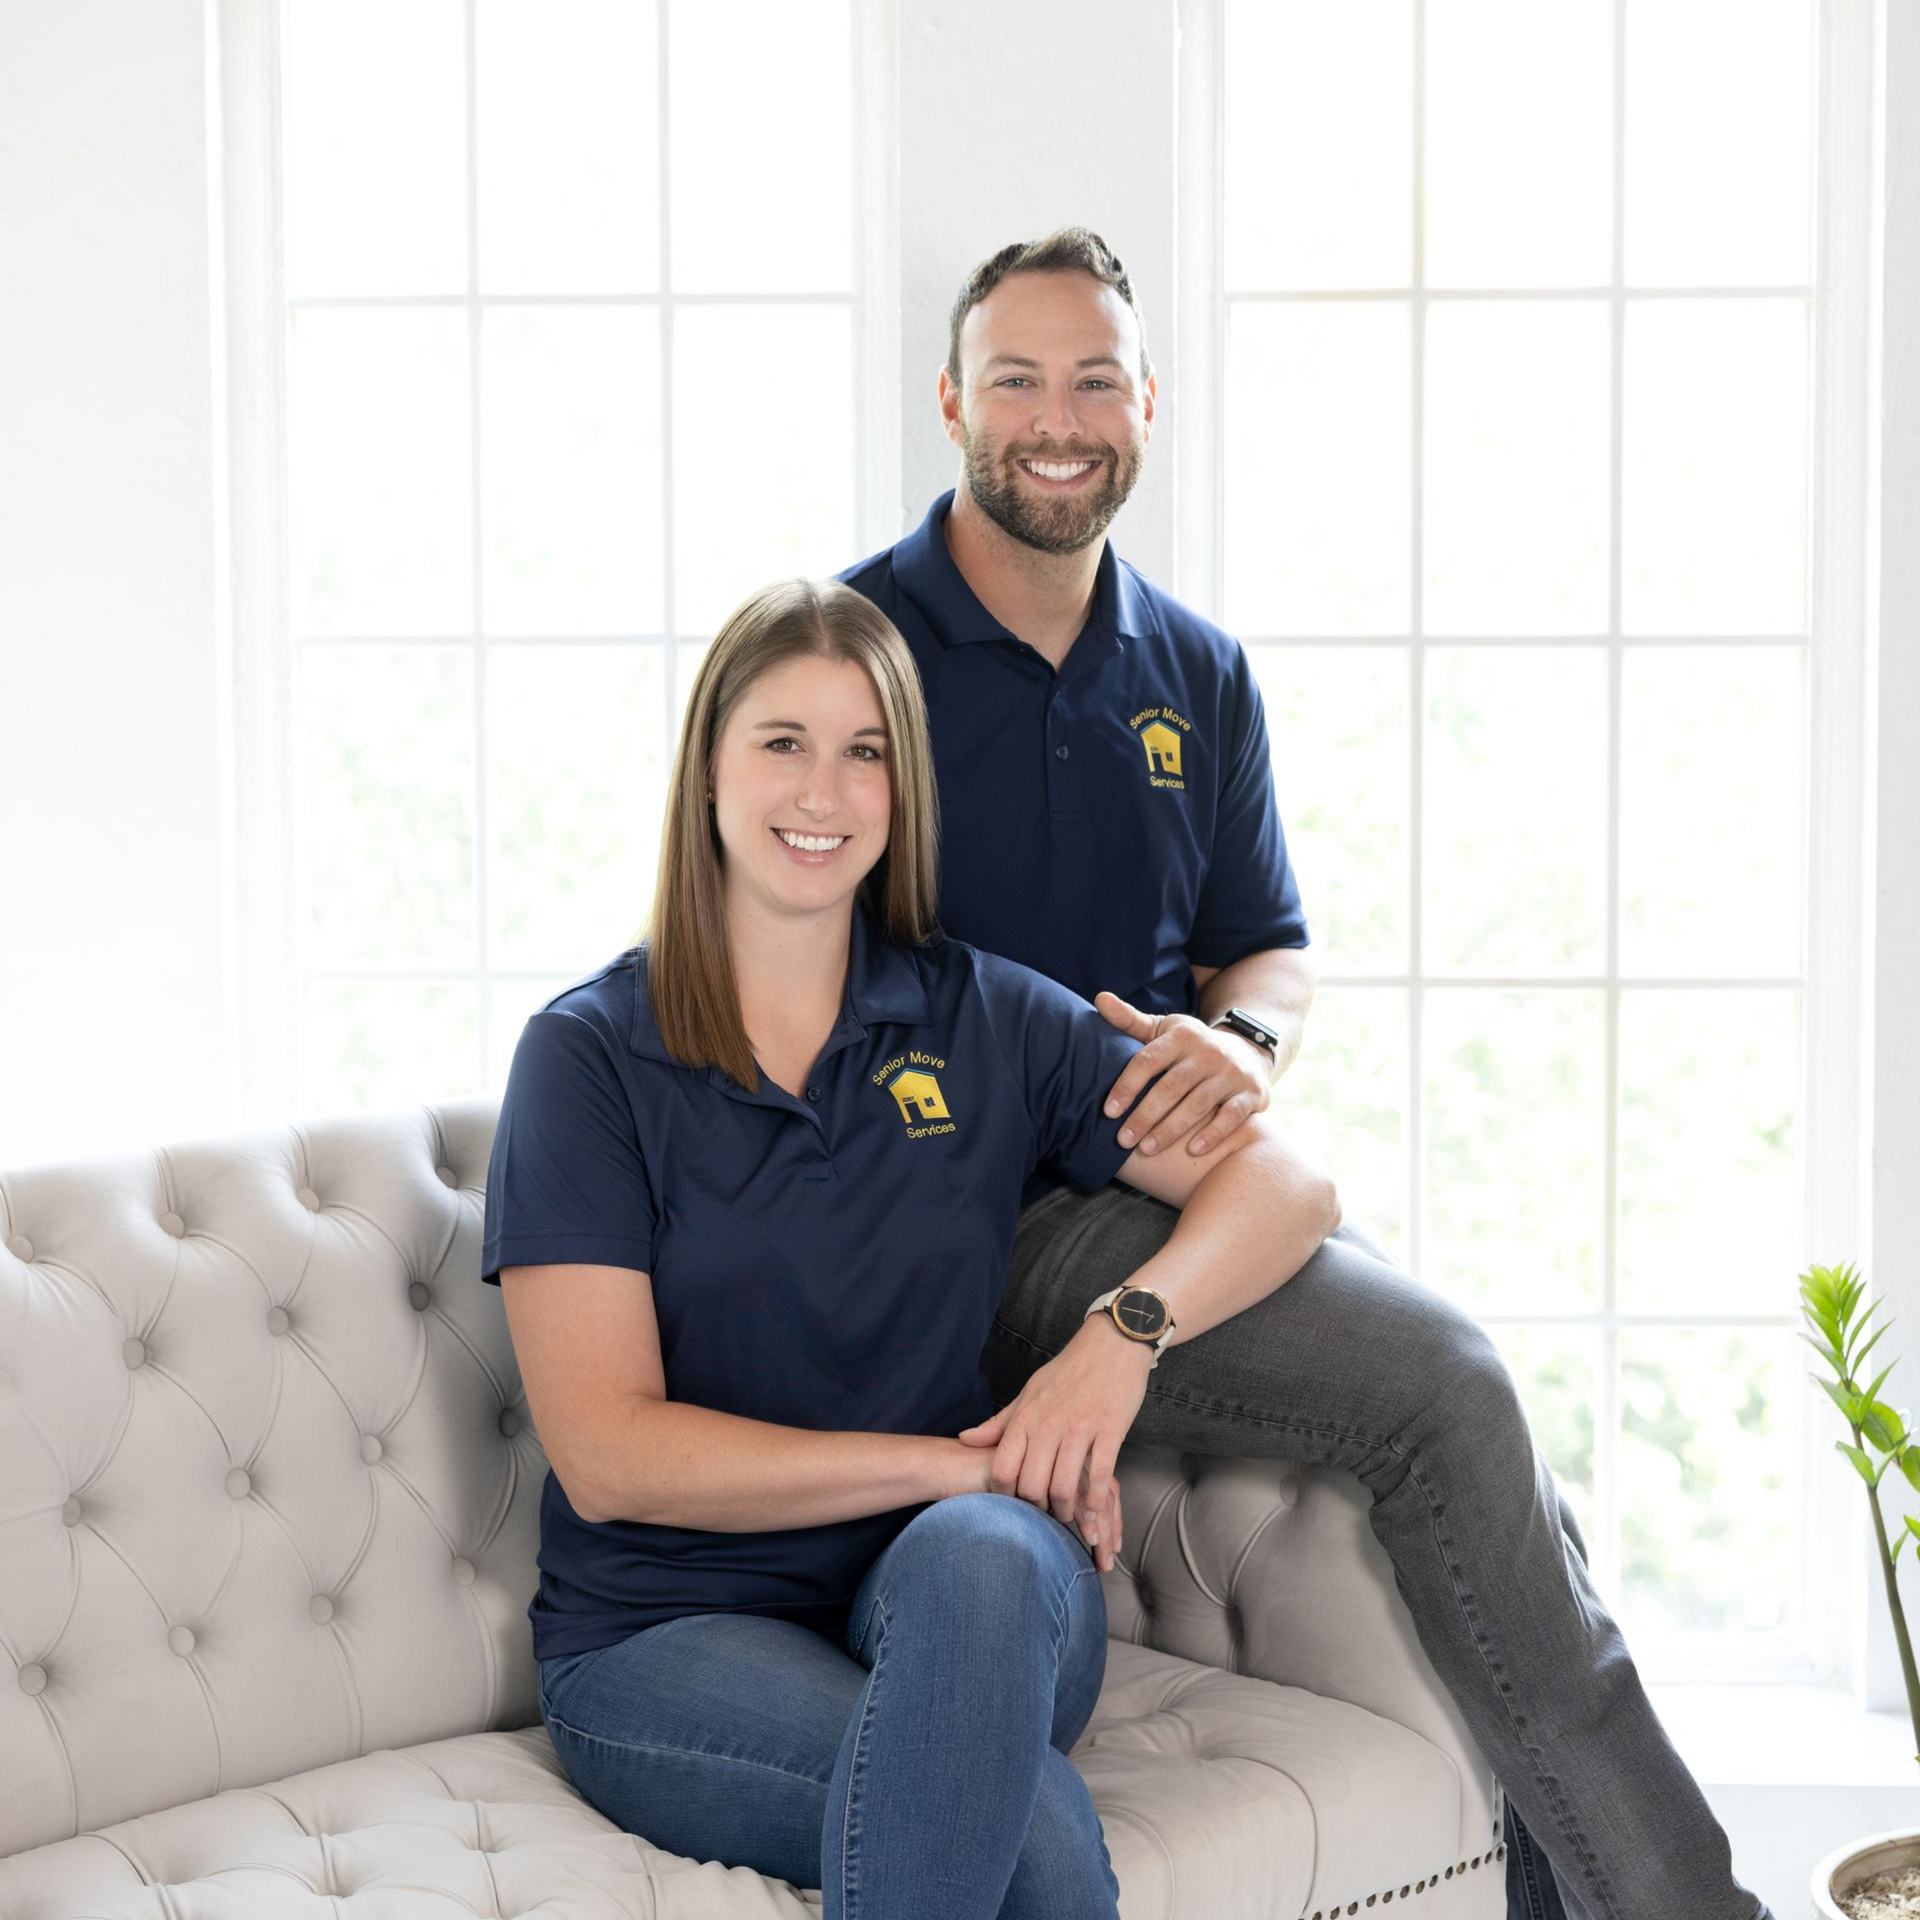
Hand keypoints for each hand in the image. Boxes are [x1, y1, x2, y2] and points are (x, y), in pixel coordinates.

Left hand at [955, 1318, 1150, 1560]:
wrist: (1111, 1344)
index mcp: (1026, 1416)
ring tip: (1068, 1516)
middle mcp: (1049, 1424)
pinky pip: (1100, 1476)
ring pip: (1065, 1486)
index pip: (1002, 1469)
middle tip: (1043, 1516)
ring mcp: (1081, 1428)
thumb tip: (965, 1440)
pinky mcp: (1111, 1430)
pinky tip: (1094, 1510)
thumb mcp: (1028, 1392)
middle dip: (1037, 1509)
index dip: (1004, 1496)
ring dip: (1066, 1511)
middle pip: (1032, 1484)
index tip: (1014, 1505)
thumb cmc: (1068, 1371)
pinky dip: (1096, 1500)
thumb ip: (999, 1422)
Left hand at [1094, 991, 1271, 1156]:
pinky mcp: (1251, 1093)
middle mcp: (1208, 1052)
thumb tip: (1099, 999)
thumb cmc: (1191, 1047)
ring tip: (1146, 1150)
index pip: (1148, 1060)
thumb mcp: (1163, 1030)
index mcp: (1182, 1036)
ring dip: (1170, 1130)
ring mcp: (1231, 1072)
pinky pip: (1231, 1116)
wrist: (1247, 1052)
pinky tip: (1192, 1151)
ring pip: (1197, 1104)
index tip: (1108, 1112)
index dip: (1126, 1086)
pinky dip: (1213, 1134)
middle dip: (1144, 1116)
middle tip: (1123, 1140)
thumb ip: (1129, 1020)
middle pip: (1170, 1087)